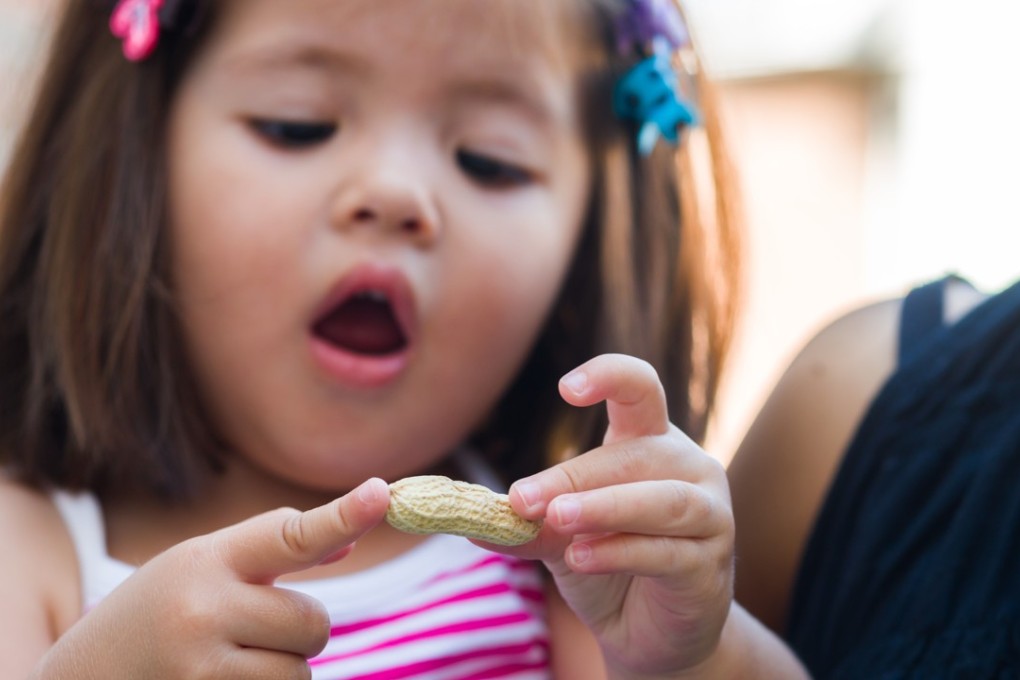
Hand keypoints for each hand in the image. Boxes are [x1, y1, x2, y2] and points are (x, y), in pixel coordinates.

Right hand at [34, 478, 390, 679]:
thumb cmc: (155, 613)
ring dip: (281, 670)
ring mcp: (201, 670)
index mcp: (206, 561)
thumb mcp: (199, 567)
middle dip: (298, 630)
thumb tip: (350, 541)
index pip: (288, 535)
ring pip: (300, 673)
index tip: (382, 492)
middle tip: (252, 629)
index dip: (342, 515)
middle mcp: (204, 611)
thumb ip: (271, 553)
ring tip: (226, 662)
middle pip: (314, 623)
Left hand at [498, 354, 734, 677]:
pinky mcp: (710, 566)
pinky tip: (579, 559)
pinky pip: (667, 552)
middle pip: (636, 455)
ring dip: (604, 507)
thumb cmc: (608, 567)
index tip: (566, 388)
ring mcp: (711, 515)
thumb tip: (469, 519)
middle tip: (521, 499)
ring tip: (556, 518)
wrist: (649, 634)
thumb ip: (527, 524)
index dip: (609, 376)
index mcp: (651, 442)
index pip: (640, 388)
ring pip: (662, 500)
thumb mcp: (559, 537)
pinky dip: (620, 552)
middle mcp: (689, 468)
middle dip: (575, 477)